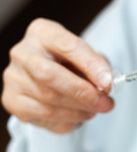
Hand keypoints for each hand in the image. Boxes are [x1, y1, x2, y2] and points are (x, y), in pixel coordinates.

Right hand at [1, 18, 113, 132]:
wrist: (50, 75)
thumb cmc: (71, 63)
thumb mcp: (88, 56)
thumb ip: (98, 66)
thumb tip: (106, 82)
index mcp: (43, 33)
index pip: (67, 45)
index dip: (90, 65)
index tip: (108, 81)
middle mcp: (23, 53)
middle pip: (50, 75)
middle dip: (83, 92)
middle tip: (106, 103)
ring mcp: (14, 78)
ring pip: (49, 99)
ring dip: (80, 109)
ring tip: (97, 109)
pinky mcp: (13, 100)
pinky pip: (44, 115)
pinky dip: (68, 119)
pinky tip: (81, 114)